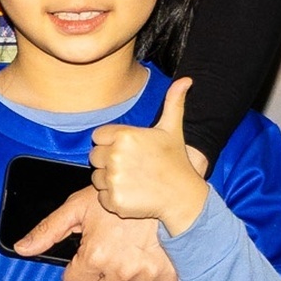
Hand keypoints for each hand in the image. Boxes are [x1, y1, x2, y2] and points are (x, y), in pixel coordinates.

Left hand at [8, 186, 182, 280]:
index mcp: (95, 256)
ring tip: (128, 263)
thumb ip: (49, 230)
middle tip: (108, 259)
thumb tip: (22, 248)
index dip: (77, 272)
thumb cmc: (122, 194)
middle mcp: (120, 272)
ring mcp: (146, 277)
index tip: (86, 260)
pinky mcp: (169, 278)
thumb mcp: (79, 205)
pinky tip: (147, 276)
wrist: (167, 189)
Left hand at [89, 77, 210, 234]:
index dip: (110, 144)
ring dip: (110, 181)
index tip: (128, 151)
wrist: (183, 197)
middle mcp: (116, 156)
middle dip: (108, 162)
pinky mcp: (114, 200)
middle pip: (94, 157)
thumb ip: (173, 102)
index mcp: (124, 136)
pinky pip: (101, 197)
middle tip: (132, 167)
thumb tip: (186, 80)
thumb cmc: (176, 162)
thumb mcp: (172, 129)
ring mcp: (114, 179)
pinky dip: (113, 199)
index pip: (98, 137)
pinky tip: (132, 194)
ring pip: (96, 178)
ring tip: (133, 180)